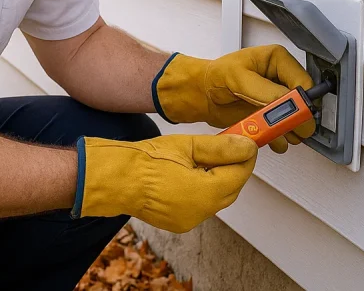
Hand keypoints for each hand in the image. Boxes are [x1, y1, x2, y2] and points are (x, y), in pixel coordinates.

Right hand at [74, 134, 256, 232]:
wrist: (116, 179)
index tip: (247, 142)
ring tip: (201, 158)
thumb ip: (221, 147)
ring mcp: (190, 220)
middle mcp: (202, 211)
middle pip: (230, 188)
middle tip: (227, 146)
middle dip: (232, 168)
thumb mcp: (187, 145)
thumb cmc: (145, 160)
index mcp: (207, 192)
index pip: (240, 174)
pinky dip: (200, 191)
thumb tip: (246, 146)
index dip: (245, 156)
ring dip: (215, 179)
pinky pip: (199, 206)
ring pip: (215, 198)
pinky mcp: (179, 223)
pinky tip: (187, 175)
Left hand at [152, 45, 315, 152]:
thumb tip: (289, 103)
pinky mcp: (272, 117)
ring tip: (267, 130)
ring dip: (286, 132)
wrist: (201, 94)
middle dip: (295, 120)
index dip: (301, 102)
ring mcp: (278, 100)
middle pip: (305, 105)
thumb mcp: (239, 78)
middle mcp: (282, 80)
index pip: (303, 83)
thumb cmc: (215, 77)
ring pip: (297, 123)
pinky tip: (264, 136)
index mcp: (278, 61)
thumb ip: (266, 92)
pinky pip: (284, 134)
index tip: (290, 115)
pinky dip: (276, 140)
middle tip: (280, 127)